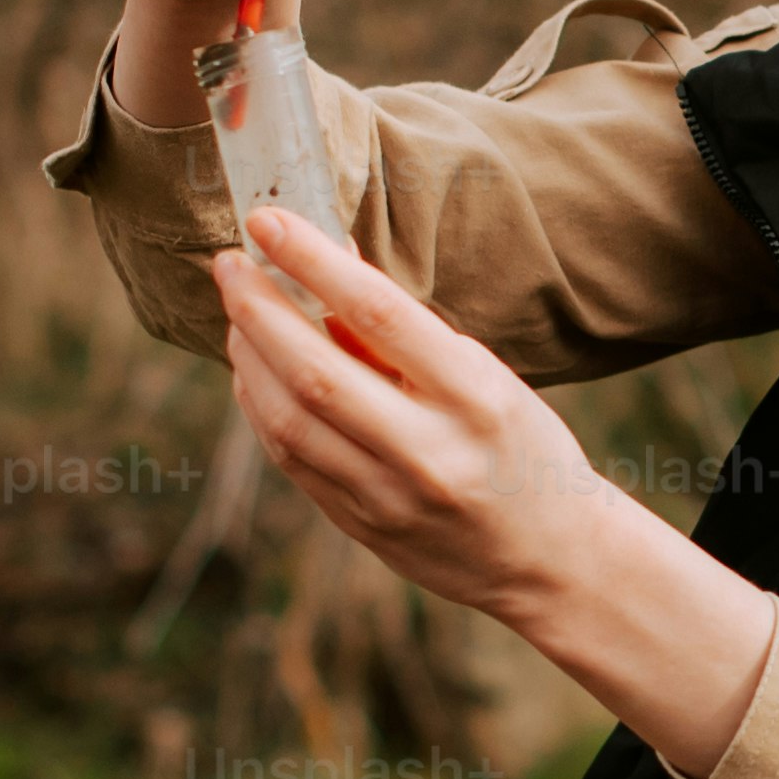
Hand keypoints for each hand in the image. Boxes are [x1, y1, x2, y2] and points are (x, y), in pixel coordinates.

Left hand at [214, 211, 771, 776]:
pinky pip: (290, 458)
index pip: (377, 311)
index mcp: (475, 396)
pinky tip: (252, 372)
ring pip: (288, 419)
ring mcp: (389, 496)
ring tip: (236, 313)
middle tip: (228, 265)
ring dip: (248, 357)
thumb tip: (329, 262)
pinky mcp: (361, 526)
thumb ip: (407, 336)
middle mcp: (428, 449)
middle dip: (258, 309)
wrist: (550, 557)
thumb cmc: (521, 446)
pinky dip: (261, 406)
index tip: (266, 220)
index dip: (312, 261)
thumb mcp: (487, 379)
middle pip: (314, 370)